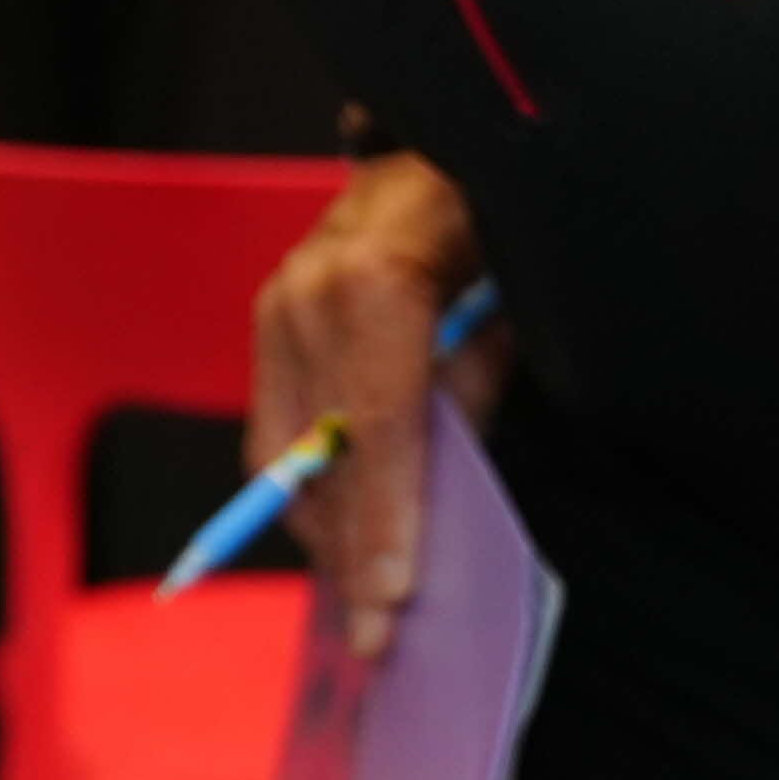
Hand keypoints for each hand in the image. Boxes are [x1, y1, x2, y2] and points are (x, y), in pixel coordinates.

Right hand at [249, 155, 496, 641]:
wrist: (434, 146)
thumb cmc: (492, 217)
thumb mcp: (511, 296)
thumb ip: (476, 385)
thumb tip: (443, 481)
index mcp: (376, 278)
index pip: (380, 423)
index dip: (386, 516)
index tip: (393, 595)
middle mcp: (307, 293)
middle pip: (323, 455)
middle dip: (351, 550)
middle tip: (379, 633)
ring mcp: (276, 306)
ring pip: (286, 456)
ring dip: (328, 530)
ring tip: (369, 596)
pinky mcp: (267, 324)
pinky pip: (278, 433)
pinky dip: (314, 490)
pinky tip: (347, 535)